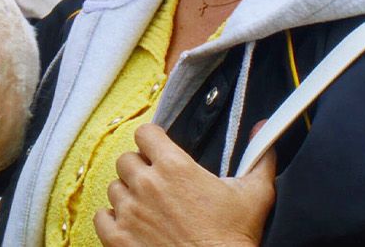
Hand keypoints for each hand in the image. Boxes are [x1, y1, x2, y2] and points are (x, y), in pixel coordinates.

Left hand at [93, 123, 276, 246]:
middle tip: (156, 183)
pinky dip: (112, 219)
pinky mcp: (118, 238)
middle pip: (126, 160)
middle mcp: (146, 184)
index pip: (145, 134)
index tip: (159, 151)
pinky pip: (101, 217)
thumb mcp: (256, 193)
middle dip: (140, 168)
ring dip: (127, 194)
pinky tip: (130, 224)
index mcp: (174, 167)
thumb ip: (259, 157)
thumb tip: (262, 128)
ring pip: (114, 188)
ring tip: (147, 207)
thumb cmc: (234, 238)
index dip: (153, 141)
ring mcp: (129, 212)